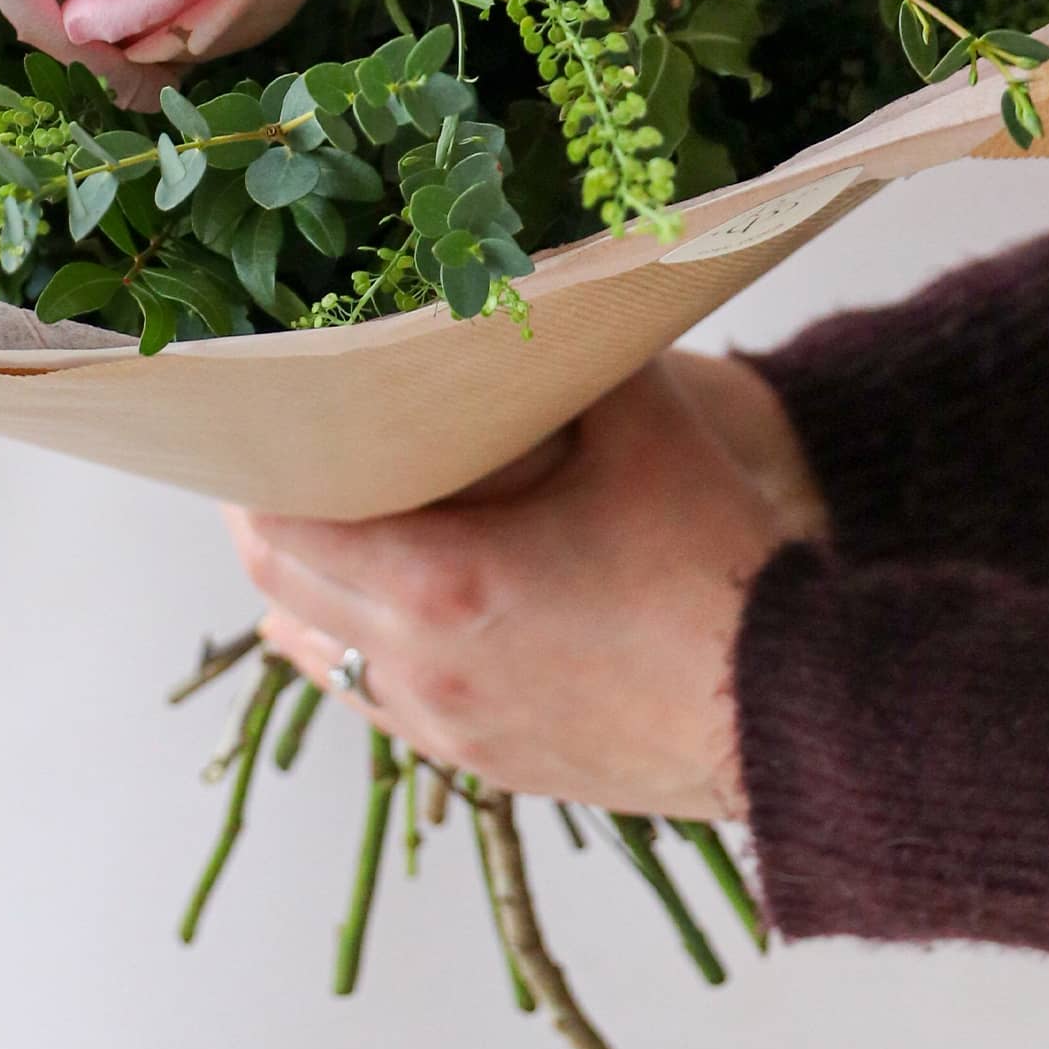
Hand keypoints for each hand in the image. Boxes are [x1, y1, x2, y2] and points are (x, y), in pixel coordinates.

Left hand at [227, 353, 824, 818]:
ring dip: (304, 587)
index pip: (282, 522)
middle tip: (284, 454)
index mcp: (441, 581)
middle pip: (279, 586)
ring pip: (316, 651)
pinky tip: (373, 608)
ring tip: (324, 521)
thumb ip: (567, 352)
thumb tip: (527, 286)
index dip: (257, 465)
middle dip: (270, 515)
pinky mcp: (481, 762)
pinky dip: (352, 645)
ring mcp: (446, 724)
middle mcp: (421, 664)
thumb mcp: (642, 426)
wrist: (791, 712)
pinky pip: (372, 699)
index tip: (264, 416)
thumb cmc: (718, 568)